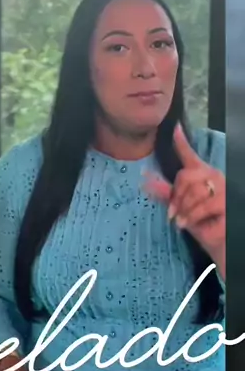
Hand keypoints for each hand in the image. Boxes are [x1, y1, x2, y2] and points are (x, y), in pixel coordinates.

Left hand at [144, 124, 224, 264]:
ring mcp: (221, 187)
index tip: (174, 127)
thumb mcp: (180, 209)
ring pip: (193, 191)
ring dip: (183, 209)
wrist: (221, 242)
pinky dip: (190, 216)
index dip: (180, 141)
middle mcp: (212, 176)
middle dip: (176, 196)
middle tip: (172, 212)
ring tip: (181, 220)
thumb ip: (166, 194)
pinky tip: (185, 223)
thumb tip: (145, 182)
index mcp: (200, 174)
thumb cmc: (203, 224)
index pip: (189, 154)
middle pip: (185, 176)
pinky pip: (201, 205)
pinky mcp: (225, 200)